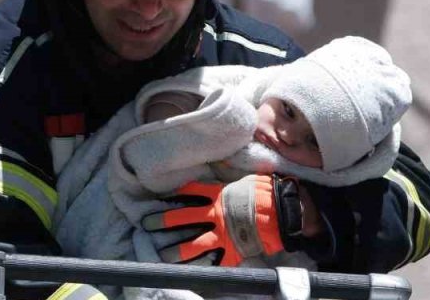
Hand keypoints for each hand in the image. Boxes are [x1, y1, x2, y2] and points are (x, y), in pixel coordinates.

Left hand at [140, 175, 298, 266]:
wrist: (282, 214)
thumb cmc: (265, 192)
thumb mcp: (245, 178)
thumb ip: (229, 172)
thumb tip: (222, 158)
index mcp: (217, 196)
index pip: (190, 193)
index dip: (174, 195)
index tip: (161, 197)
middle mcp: (214, 216)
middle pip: (182, 219)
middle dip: (162, 221)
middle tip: (147, 224)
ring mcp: (221, 235)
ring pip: (192, 245)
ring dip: (175, 250)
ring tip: (161, 254)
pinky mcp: (231, 252)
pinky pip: (214, 261)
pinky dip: (202, 266)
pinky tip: (190, 270)